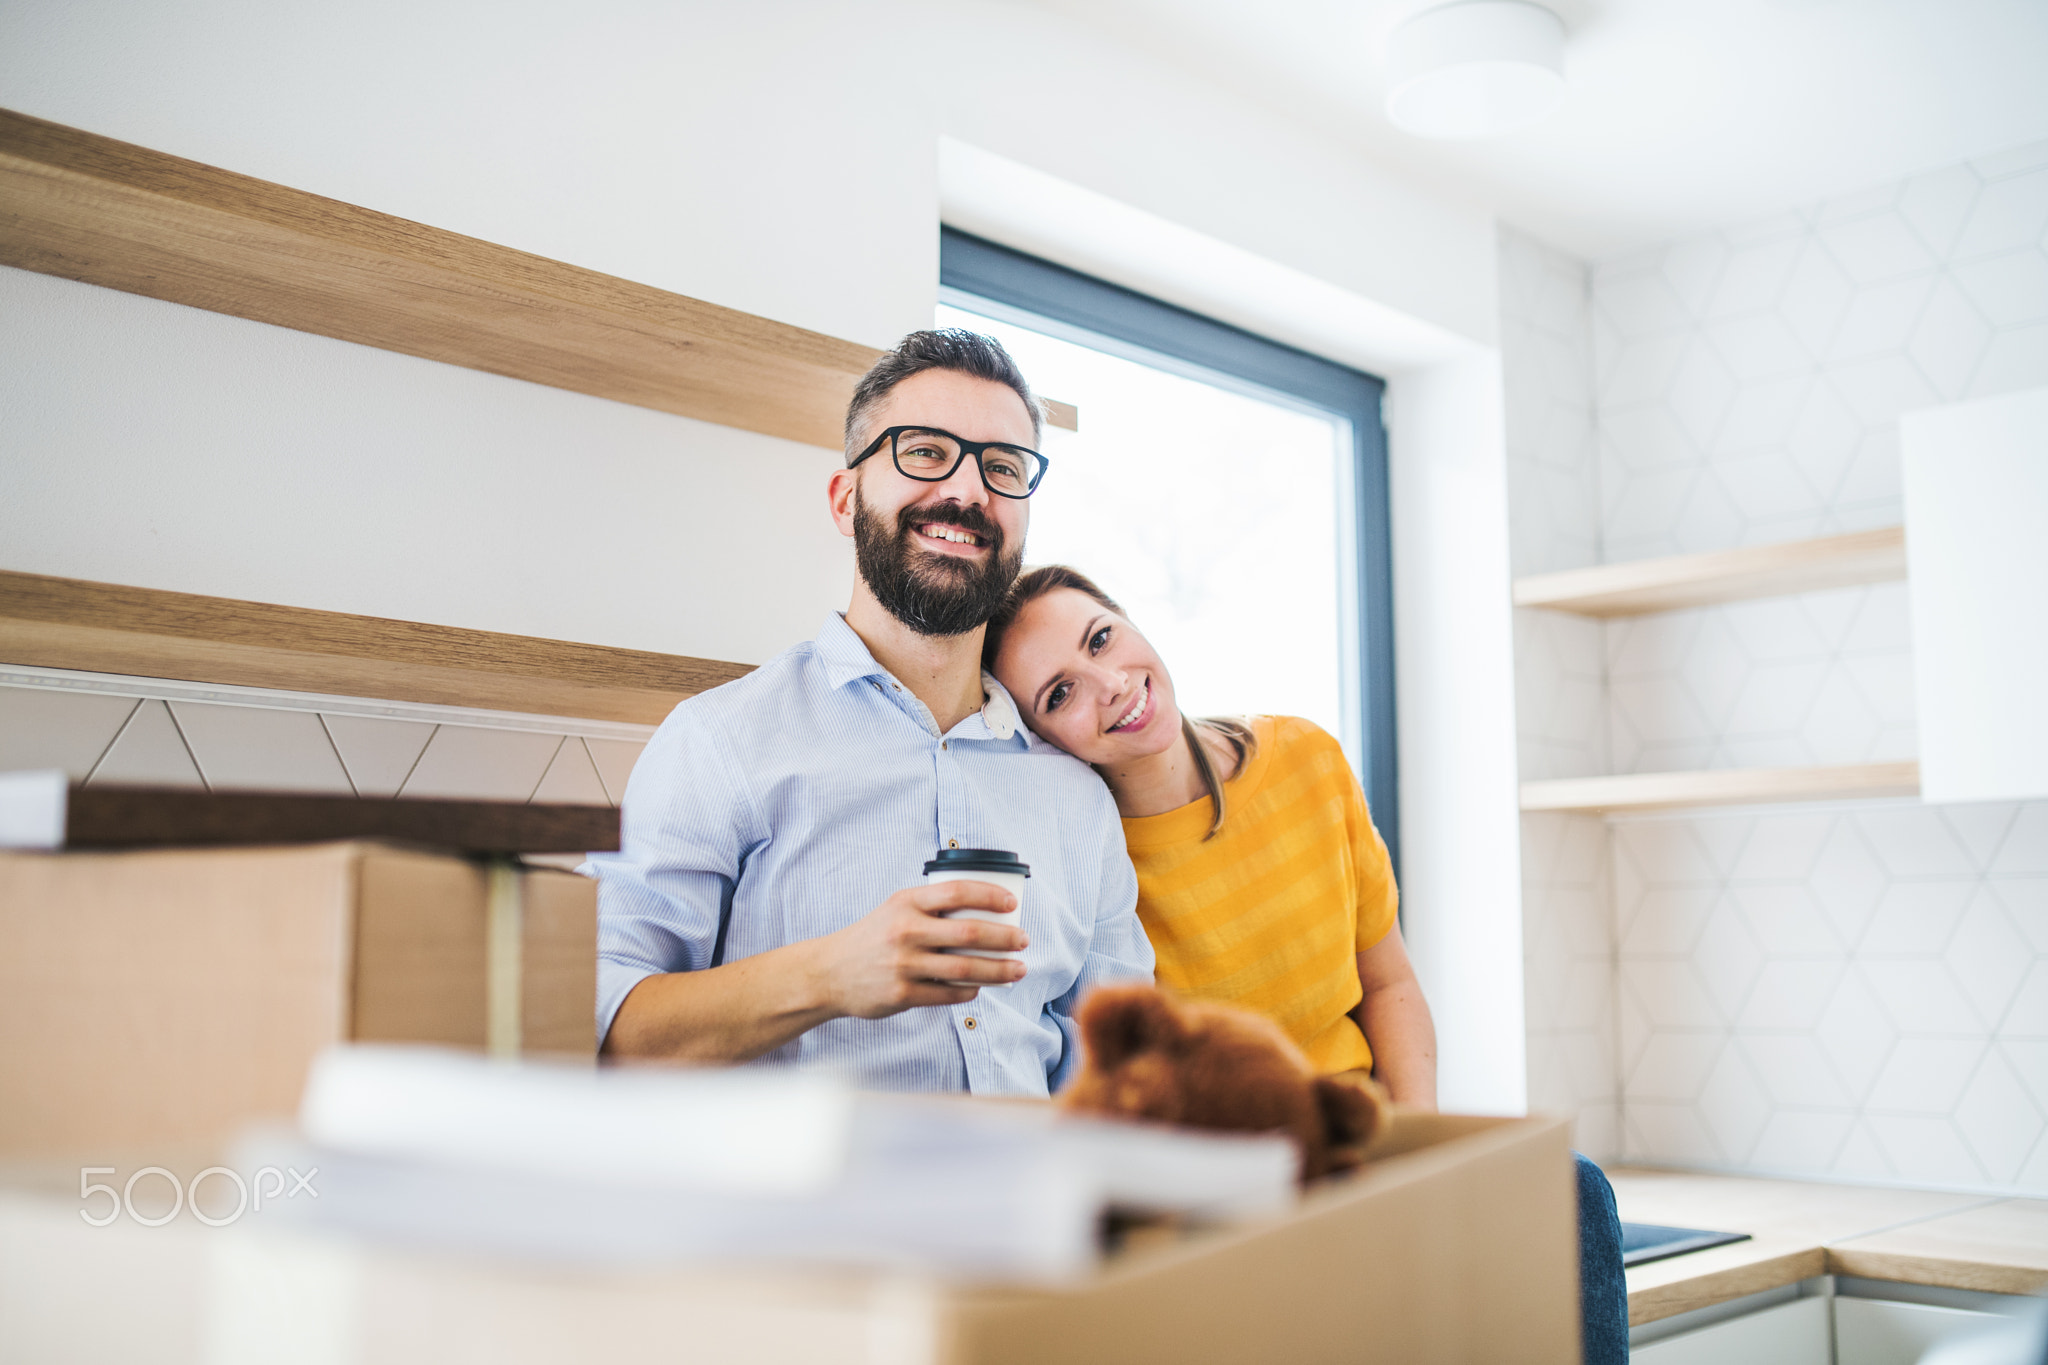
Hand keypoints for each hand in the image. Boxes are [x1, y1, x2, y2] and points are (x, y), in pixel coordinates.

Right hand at [813, 881, 1028, 1019]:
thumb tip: (986, 912)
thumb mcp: (896, 909)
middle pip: (970, 933)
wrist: (830, 972)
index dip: (990, 895)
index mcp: (906, 903)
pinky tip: (981, 987)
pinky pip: (949, 994)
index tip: (1012, 904)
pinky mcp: (902, 994)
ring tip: (1018, 969)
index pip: (957, 891)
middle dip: (1005, 938)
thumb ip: (932, 907)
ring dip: (999, 970)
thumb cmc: (873, 937)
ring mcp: (904, 965)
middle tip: (1024, 941)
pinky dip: (970, 991)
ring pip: (966, 969)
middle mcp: (906, 931)